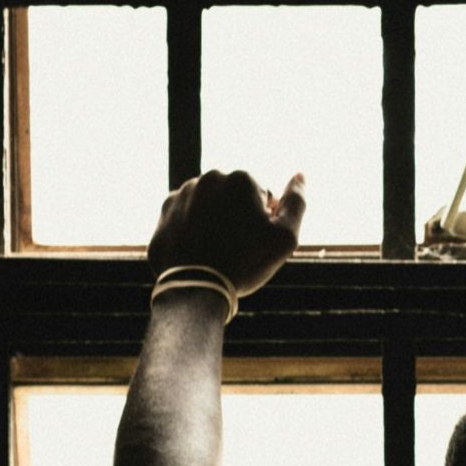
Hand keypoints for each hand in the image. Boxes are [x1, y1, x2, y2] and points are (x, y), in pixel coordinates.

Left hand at [148, 169, 306, 296]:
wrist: (196, 289)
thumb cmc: (246, 263)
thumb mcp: (285, 237)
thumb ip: (296, 203)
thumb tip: (300, 175)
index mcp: (241, 178)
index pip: (264, 196)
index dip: (266, 221)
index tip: (257, 242)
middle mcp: (209, 178)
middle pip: (234, 197)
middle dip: (239, 216)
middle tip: (238, 249)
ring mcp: (183, 193)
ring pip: (209, 205)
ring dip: (215, 221)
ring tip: (217, 251)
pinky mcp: (164, 213)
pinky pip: (186, 217)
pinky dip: (193, 230)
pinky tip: (199, 251)